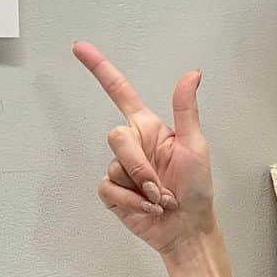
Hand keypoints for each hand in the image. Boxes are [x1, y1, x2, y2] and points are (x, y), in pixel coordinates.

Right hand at [72, 41, 216, 255]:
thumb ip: (186, 110)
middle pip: (116, 137)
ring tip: (158, 199)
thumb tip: (192, 73)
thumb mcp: (195, 145)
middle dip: (138, 164)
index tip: (79, 48)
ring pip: (114, 167)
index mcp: (149, 127)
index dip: (99, 68)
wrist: (187, 228)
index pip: (119, 91)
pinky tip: (145, 208)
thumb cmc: (197, 187)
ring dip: (140, 188)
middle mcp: (133, 144)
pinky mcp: (113, 192)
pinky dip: (129, 202)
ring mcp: (121, 169)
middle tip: (160, 186)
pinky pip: (108, 189)